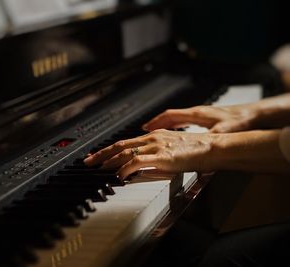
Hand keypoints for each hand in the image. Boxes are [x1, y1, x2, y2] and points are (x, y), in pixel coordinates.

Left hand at [84, 129, 214, 178]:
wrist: (212, 146)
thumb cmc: (196, 149)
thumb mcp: (173, 148)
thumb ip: (157, 153)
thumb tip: (144, 163)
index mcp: (153, 136)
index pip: (125, 142)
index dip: (109, 149)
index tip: (97, 155)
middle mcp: (152, 138)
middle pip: (120, 145)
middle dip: (101, 154)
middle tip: (88, 161)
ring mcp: (156, 146)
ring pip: (125, 152)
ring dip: (109, 161)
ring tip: (97, 168)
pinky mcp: (162, 156)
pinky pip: (138, 162)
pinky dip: (125, 168)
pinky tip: (119, 175)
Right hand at [142, 105, 258, 132]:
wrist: (253, 114)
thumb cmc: (240, 120)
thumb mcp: (224, 131)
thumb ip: (210, 137)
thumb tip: (199, 144)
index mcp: (197, 114)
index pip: (170, 115)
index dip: (156, 121)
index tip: (145, 127)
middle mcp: (196, 112)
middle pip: (170, 116)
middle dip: (155, 123)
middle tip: (143, 130)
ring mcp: (199, 114)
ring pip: (176, 118)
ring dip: (163, 124)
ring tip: (153, 132)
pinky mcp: (204, 118)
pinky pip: (183, 121)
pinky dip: (174, 126)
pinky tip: (173, 133)